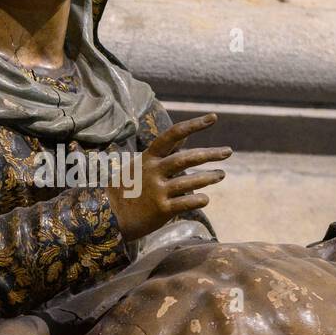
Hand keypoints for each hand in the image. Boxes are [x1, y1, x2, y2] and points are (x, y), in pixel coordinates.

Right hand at [107, 113, 230, 241]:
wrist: (108, 216)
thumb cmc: (127, 189)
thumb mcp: (140, 165)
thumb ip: (164, 152)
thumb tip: (185, 137)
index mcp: (148, 158)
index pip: (173, 135)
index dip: (194, 125)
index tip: (214, 118)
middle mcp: (154, 171)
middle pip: (187, 158)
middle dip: (210, 154)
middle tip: (228, 151)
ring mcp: (158, 191)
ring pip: (191, 182)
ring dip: (209, 177)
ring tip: (220, 174)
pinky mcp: (161, 209)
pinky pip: (187, 203)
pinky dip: (199, 200)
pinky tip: (205, 199)